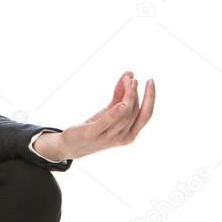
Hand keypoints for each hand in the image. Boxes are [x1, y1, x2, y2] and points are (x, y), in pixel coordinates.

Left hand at [39, 71, 154, 160]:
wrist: (71, 145)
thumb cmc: (94, 127)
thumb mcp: (109, 111)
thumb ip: (119, 96)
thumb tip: (129, 76)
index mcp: (130, 134)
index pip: (145, 115)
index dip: (150, 98)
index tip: (150, 80)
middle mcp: (122, 138)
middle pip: (135, 113)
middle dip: (136, 94)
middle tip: (134, 78)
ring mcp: (108, 137)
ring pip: (124, 115)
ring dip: (128, 96)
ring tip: (128, 80)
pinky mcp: (92, 134)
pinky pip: (107, 122)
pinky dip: (116, 112)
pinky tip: (122, 103)